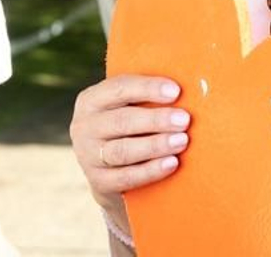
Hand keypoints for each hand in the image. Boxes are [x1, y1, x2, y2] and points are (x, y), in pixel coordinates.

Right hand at [69, 74, 189, 222]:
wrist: (109, 172)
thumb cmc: (128, 128)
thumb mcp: (126, 107)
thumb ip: (145, 97)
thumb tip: (186, 88)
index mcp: (90, 100)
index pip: (119, 88)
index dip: (148, 88)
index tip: (176, 91)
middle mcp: (84, 127)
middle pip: (122, 121)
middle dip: (156, 120)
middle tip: (184, 119)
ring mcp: (88, 156)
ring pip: (124, 150)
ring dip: (155, 145)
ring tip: (182, 141)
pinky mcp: (99, 182)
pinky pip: (127, 177)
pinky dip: (151, 170)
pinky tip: (172, 163)